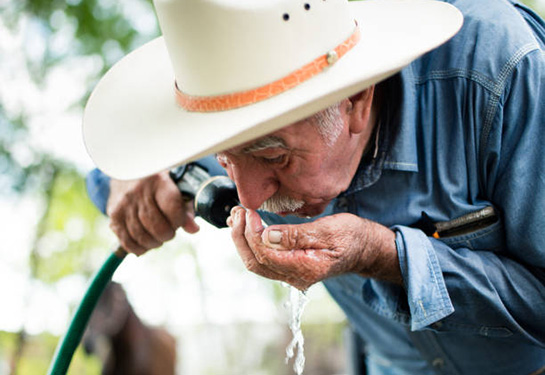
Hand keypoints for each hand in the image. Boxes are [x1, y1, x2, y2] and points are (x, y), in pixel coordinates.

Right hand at [107, 170, 199, 254]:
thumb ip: (186, 208)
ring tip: (158, 238)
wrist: (126, 171)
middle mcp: (138, 191)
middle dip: (167, 234)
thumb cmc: (157, 183)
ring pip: (141, 235)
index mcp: (158, 180)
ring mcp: (124, 204)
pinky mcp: (114, 215)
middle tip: (168, 233)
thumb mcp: (174, 187)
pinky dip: (138, 248)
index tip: (178, 221)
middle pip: (156, 225)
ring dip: (153, 243)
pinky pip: (126, 240)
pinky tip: (145, 245)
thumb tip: (194, 230)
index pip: (172, 208)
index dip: (179, 220)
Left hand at [227, 207, 400, 289]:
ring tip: (237, 216)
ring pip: (256, 262)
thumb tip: (267, 236)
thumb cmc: (350, 236)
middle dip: (241, 236)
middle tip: (237, 212)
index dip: (252, 233)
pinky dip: (251, 242)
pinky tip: (247, 226)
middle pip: (256, 262)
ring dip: (242, 239)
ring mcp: (291, 275)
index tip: (249, 211)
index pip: (266, 255)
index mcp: (306, 269)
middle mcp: (295, 277)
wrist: (365, 248)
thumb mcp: (327, 230)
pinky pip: (263, 259)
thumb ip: (296, 235)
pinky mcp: (289, 267)